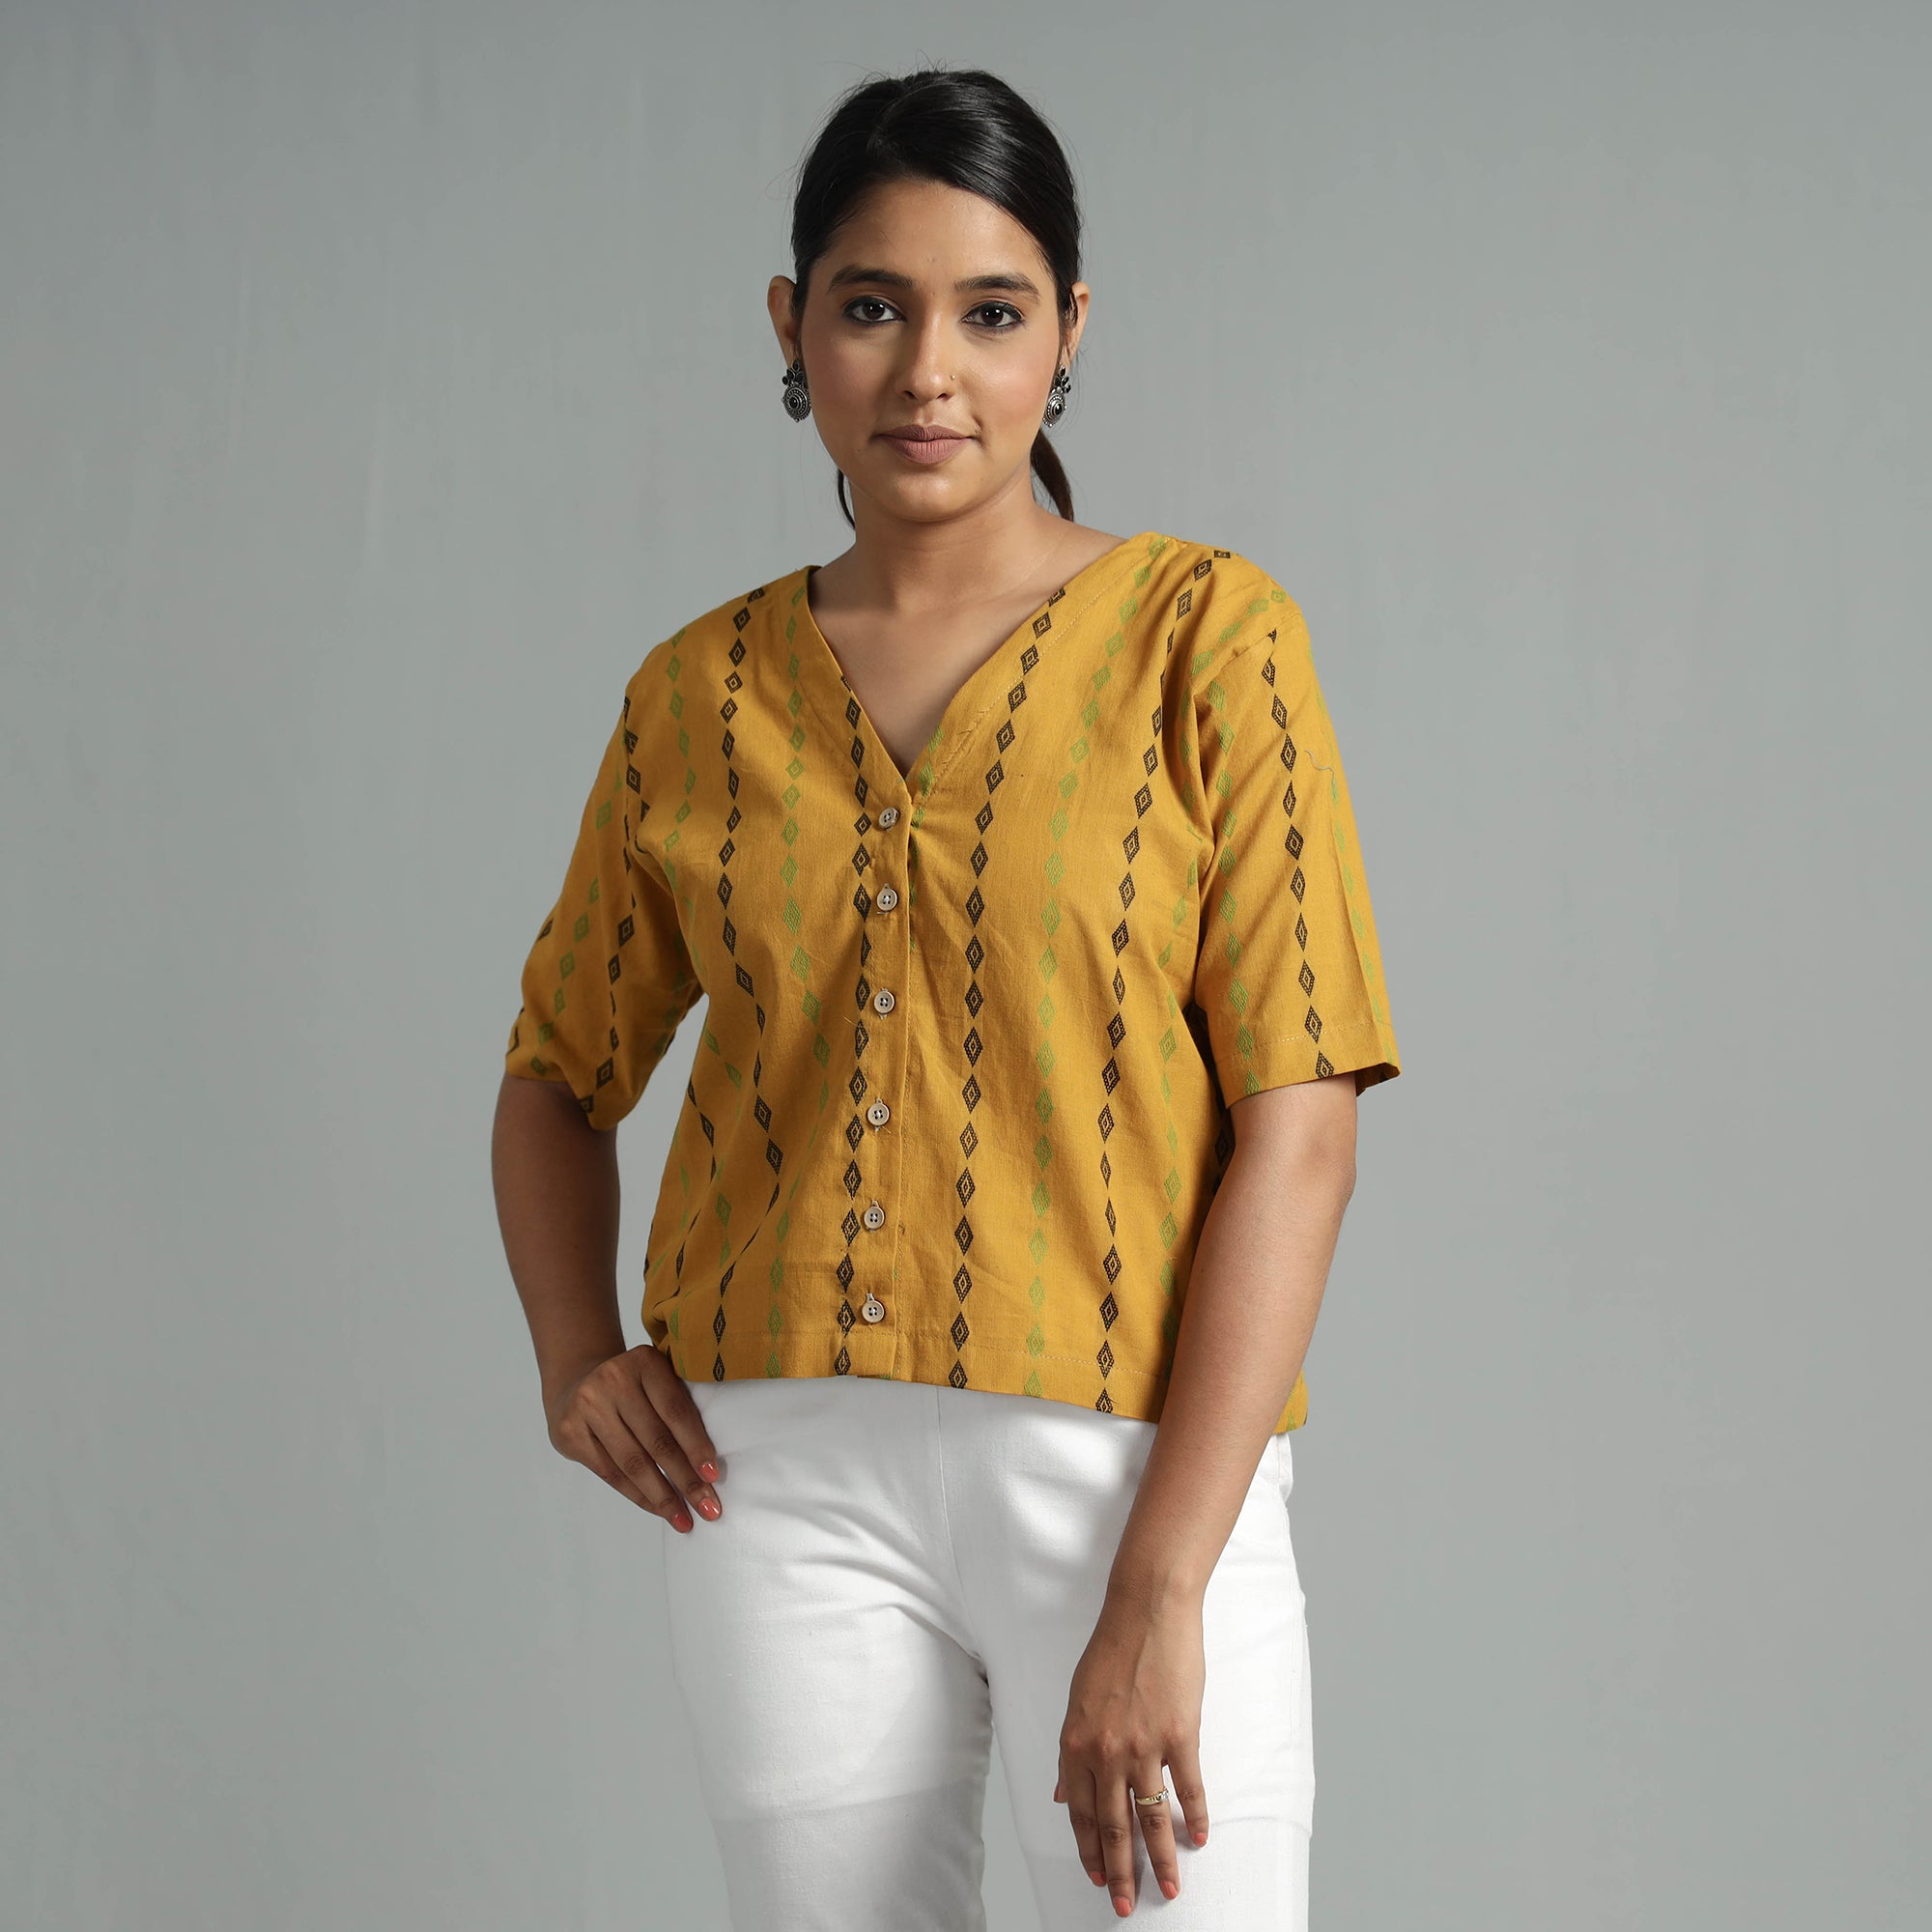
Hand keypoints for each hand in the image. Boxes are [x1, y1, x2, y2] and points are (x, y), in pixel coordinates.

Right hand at [544, 1344, 724, 1531]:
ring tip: (684, 1519)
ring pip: (633, 1462)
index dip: (696, 1446)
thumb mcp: (656, 1379)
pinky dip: (638, 1495)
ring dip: (662, 1496)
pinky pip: (611, 1473)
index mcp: (644, 1362)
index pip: (676, 1411)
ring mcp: (588, 1406)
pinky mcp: (570, 1433)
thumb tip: (709, 1466)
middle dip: (685, 1480)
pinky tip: (657, 1508)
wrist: (576, 1381)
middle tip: (708, 1507)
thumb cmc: (632, 1386)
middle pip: (656, 1440)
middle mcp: (613, 1380)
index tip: (713, 1476)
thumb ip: (680, 1406)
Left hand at [1052, 1590, 1208, 1914]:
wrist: (1146, 1611)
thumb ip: (1072, 1752)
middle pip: (1113, 1826)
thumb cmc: (1111, 1650)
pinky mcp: (1179, 1734)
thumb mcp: (1077, 1700)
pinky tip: (1198, 1839)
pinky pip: (1187, 1788)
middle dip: (1120, 1872)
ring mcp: (1144, 1745)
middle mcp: (1106, 1751)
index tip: (1097, 1877)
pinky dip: (1193, 1817)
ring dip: (1162, 1859)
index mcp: (1077, 1743)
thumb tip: (1065, 1795)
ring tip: (1169, 1889)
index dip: (1089, 1849)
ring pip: (1151, 1817)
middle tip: (1124, 1905)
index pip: (1081, 1812)